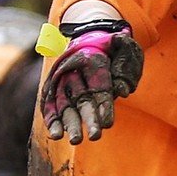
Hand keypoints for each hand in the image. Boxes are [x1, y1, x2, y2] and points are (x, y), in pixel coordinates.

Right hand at [40, 23, 144, 143]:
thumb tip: (122, 91)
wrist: (87, 35)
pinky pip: (49, 104)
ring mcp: (61, 79)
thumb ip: (126, 67)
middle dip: (88, 118)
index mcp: (92, 59)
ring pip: (64, 104)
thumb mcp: (126, 48)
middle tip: (96, 136)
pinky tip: (56, 135)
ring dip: (69, 123)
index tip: (108, 124)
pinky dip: (52, 120)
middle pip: (81, 98)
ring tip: (75, 140)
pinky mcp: (52, 88)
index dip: (104, 106)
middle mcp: (73, 70)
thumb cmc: (112, 48)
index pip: (99, 87)